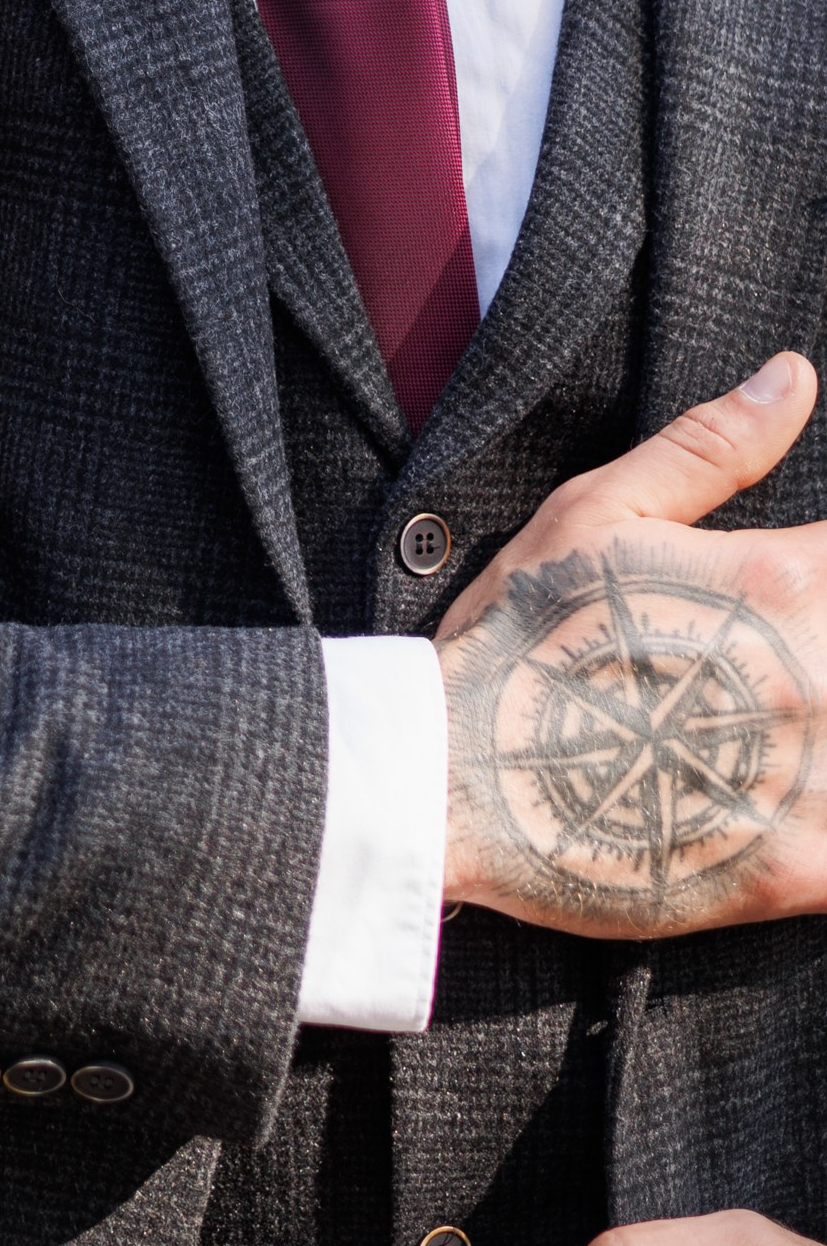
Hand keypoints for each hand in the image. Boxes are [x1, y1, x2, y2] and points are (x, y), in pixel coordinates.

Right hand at [436, 354, 826, 936]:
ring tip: (784, 712)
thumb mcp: (599, 512)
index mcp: (783, 581)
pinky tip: (803, 796)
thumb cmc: (521, 634)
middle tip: (762, 653)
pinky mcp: (800, 869)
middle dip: (825, 641)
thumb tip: (796, 376)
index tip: (808, 586)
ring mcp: (813, 778)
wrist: (455, 780)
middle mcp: (815, 676)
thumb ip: (713, 445)